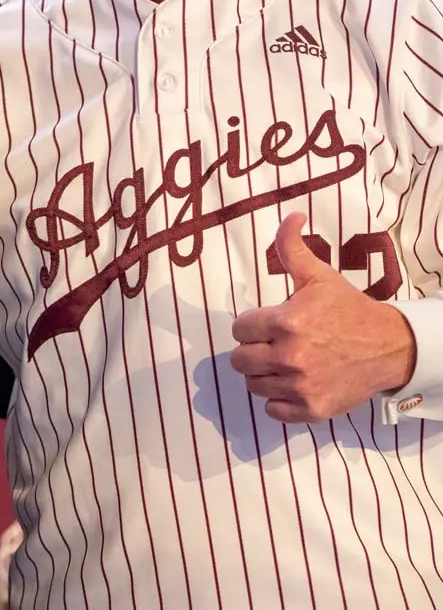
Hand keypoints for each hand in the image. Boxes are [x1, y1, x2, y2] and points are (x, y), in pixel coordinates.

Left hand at [230, 213, 414, 422]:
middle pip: (240, 360)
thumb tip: (290, 216)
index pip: (239, 329)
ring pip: (253, 385)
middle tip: (271, 344)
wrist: (387, 347)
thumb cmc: (348, 309)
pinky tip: (291, 383)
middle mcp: (290, 356)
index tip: (266, 324)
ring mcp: (300, 386)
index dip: (250, 325)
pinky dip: (278, 400)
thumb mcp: (318, 276)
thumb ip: (293, 248)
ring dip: (263, 374)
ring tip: (281, 362)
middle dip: (252, 350)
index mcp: (286, 322)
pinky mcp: (311, 409)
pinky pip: (273, 410)